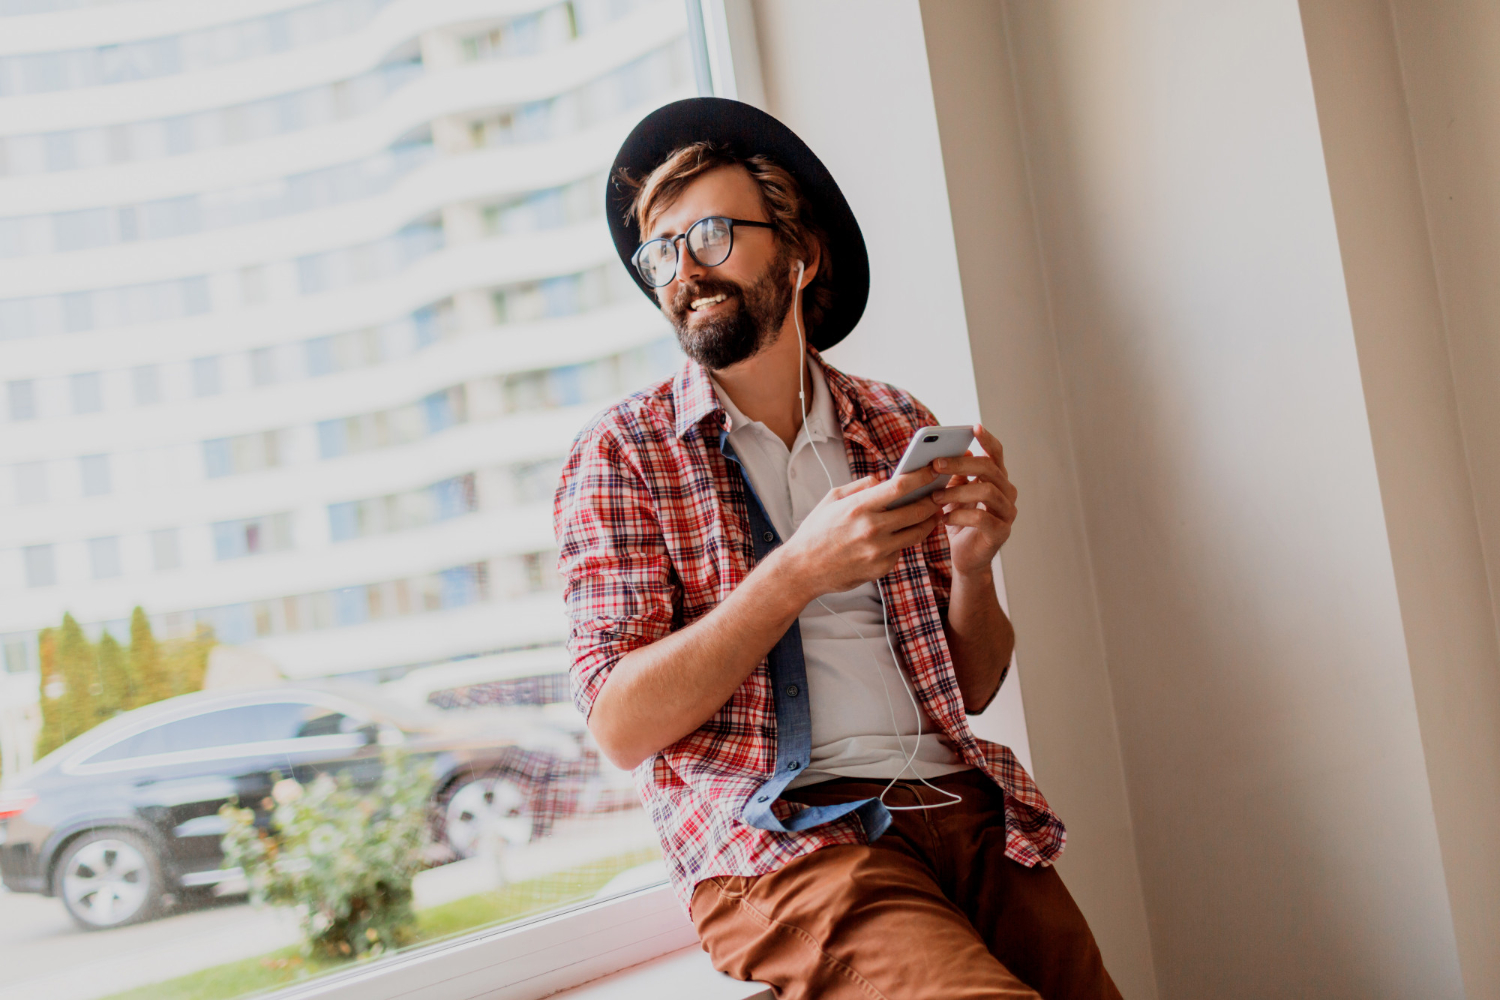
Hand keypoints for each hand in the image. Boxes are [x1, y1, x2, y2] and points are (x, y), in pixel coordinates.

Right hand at [774, 471, 942, 600]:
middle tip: (940, 494)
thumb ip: (860, 486)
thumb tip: (883, 479)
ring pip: (917, 533)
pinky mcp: (881, 568)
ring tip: (932, 514)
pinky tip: (902, 535)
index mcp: (859, 506)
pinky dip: (903, 541)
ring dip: (928, 522)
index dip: (922, 475)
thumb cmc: (816, 531)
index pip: (900, 486)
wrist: (802, 569)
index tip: (933, 469)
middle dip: (933, 500)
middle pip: (917, 510)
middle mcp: (872, 528)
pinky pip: (901, 550)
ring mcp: (878, 551)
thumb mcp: (832, 499)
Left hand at [930, 424, 1017, 577]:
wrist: (966, 558)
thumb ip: (953, 476)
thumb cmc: (959, 522)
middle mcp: (1007, 493)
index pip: (996, 455)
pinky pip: (982, 518)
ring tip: (934, 496)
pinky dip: (959, 516)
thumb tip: (943, 455)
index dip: (988, 440)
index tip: (974, 427)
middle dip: (960, 463)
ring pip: (986, 491)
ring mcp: (1007, 513)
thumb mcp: (953, 495)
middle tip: (935, 464)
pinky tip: (943, 518)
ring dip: (956, 491)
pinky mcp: (1001, 532)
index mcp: (997, 480)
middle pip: (989, 469)